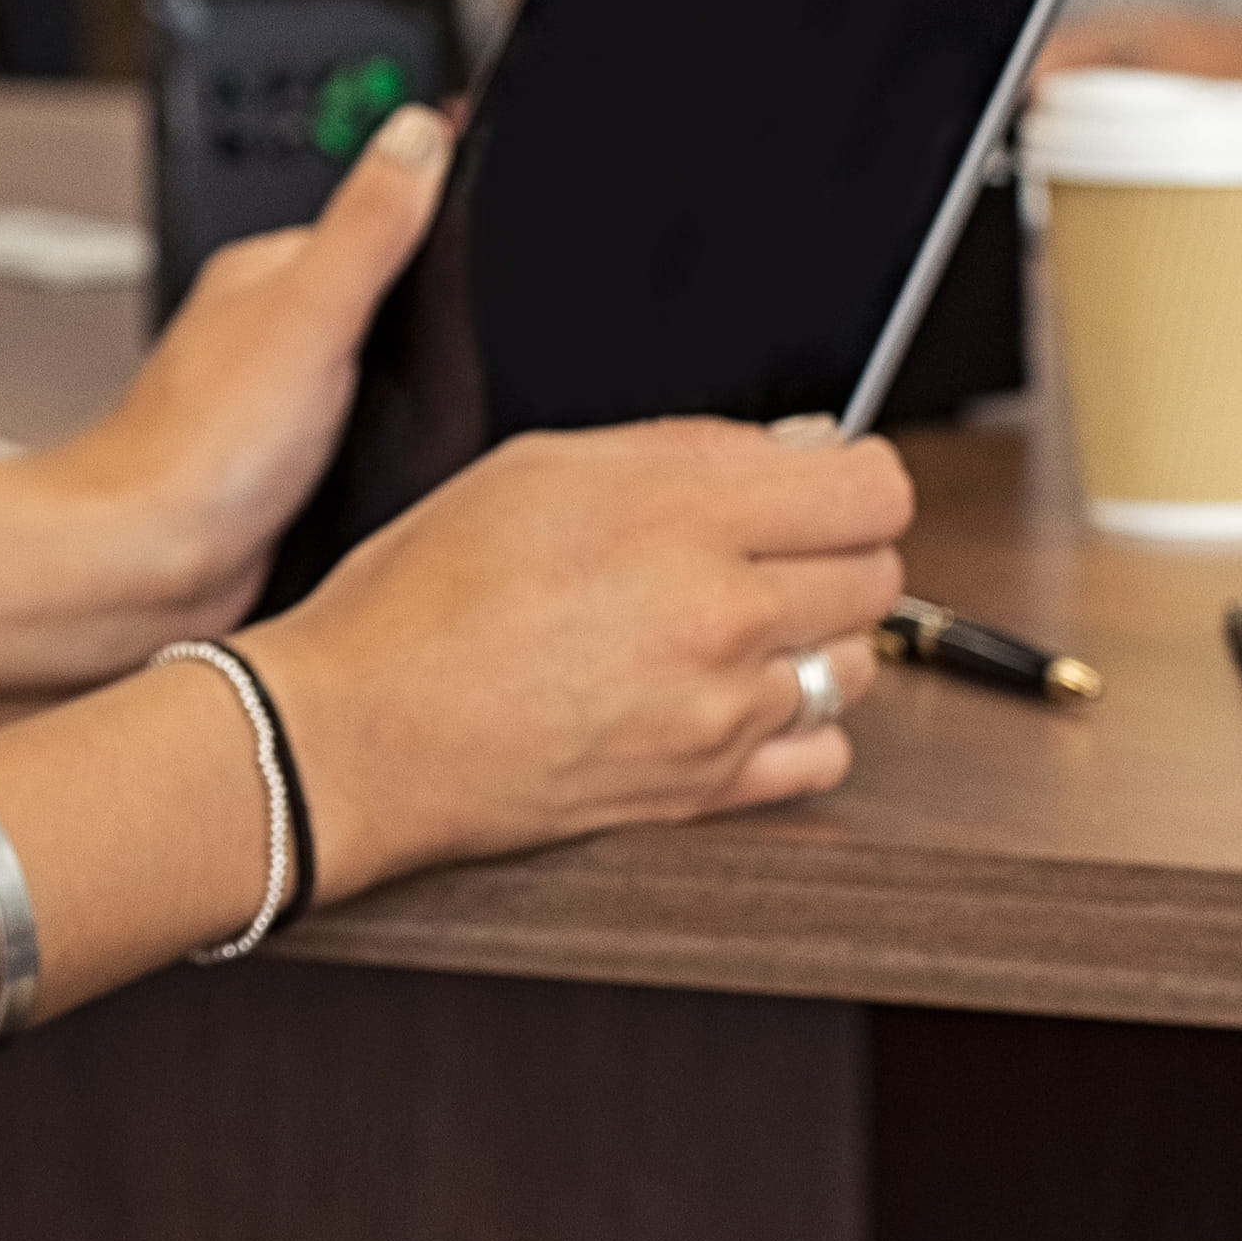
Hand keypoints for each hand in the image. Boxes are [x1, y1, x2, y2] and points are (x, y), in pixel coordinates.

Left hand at [20, 97, 461, 644]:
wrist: (151, 566)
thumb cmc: (200, 447)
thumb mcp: (312, 312)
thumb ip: (369, 223)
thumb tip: (417, 132)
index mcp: (269, 275)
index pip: (372, 219)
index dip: (435, 221)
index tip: (494, 210)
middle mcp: (266, 333)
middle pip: (376, 300)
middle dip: (430, 313)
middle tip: (492, 315)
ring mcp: (274, 403)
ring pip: (369, 375)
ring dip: (409, 385)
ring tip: (462, 388)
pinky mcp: (287, 470)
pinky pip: (359, 439)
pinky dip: (390, 443)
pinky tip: (416, 461)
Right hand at [251, 410, 914, 898]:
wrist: (361, 735)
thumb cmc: (420, 598)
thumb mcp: (536, 466)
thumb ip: (682, 447)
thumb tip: (791, 447)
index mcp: (677, 519)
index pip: (873, 489)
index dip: (853, 476)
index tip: (819, 482)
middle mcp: (717, 617)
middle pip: (880, 574)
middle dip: (832, 551)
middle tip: (759, 549)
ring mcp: (722, 714)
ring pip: (858, 664)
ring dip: (812, 639)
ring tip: (728, 626)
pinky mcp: (709, 793)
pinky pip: (827, 754)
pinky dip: (796, 725)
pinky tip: (730, 698)